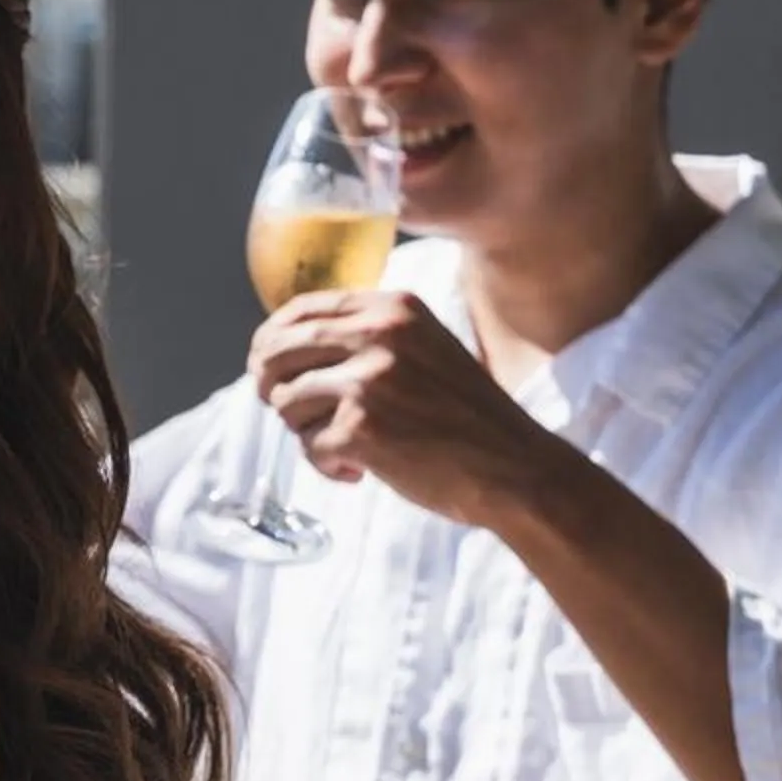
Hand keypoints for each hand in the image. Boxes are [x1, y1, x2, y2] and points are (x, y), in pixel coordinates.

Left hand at [250, 289, 572, 527]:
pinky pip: (308, 447)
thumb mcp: (424, 349)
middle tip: (290, 412)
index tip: (266, 366)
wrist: (515, 469)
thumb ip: (368, 336)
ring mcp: (367, 381)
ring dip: (309, 432)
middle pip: (276, 352)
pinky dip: (327, 466)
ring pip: (287, 403)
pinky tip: (361, 471)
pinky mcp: (360, 429)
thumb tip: (285, 346)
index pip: (299, 310)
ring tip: (350, 447)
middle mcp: (377, 335)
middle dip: (271, 386)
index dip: (271, 341)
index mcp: (392, 308)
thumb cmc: (467, 417)